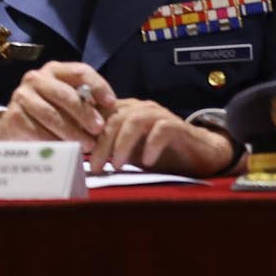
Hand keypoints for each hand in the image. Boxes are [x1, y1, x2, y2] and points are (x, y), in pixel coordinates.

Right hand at [0, 62, 116, 143]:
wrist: (16, 125)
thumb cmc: (53, 112)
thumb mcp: (73, 103)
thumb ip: (90, 104)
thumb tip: (114, 114)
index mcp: (56, 70)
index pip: (81, 72)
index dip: (99, 87)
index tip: (111, 104)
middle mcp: (36, 78)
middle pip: (66, 95)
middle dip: (85, 114)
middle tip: (99, 129)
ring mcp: (22, 96)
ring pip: (52, 115)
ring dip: (72, 132)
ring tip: (87, 145)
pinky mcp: (13, 116)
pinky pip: (37, 131)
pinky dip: (54, 141)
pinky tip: (65, 149)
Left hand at [89, 101, 236, 176]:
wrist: (199, 155)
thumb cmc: (160, 154)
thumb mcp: (128, 152)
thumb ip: (107, 148)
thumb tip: (79, 156)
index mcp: (125, 111)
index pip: (99, 112)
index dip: (86, 129)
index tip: (76, 152)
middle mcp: (141, 108)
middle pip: (113, 118)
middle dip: (102, 144)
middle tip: (96, 167)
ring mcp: (160, 115)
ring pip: (134, 121)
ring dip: (122, 144)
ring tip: (118, 166)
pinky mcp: (177, 126)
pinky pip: (161, 130)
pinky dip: (150, 146)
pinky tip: (147, 162)